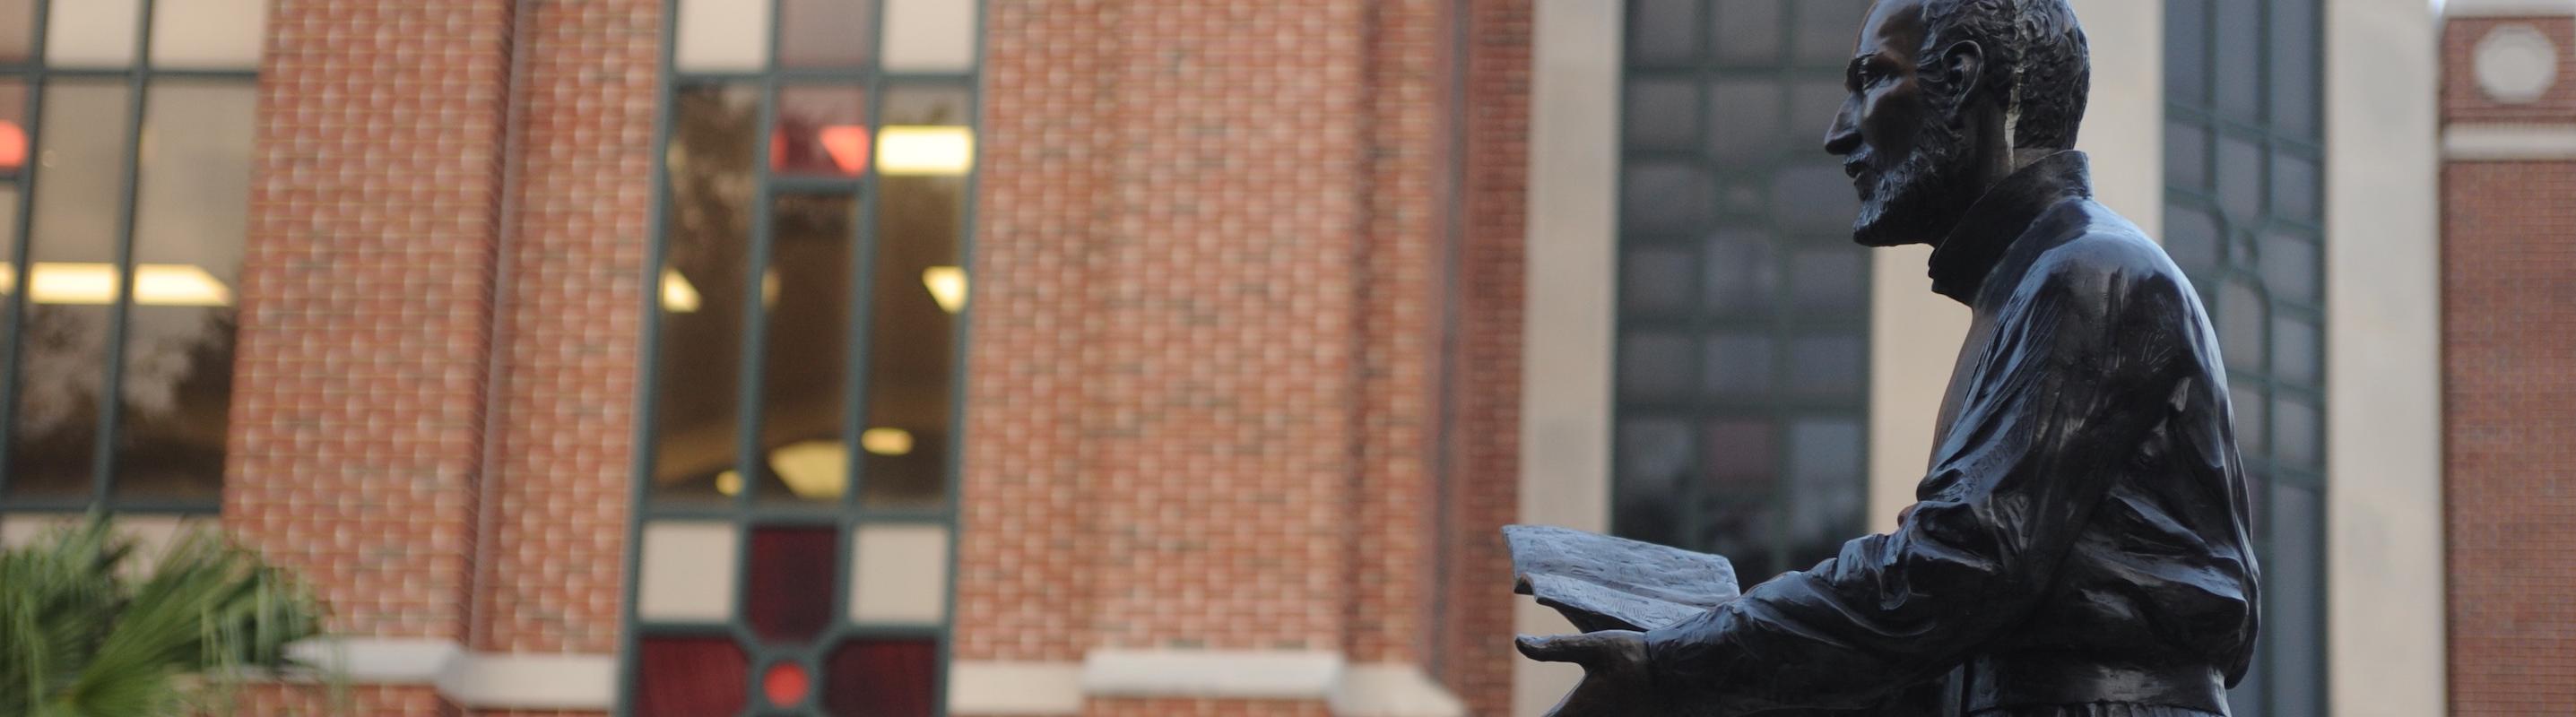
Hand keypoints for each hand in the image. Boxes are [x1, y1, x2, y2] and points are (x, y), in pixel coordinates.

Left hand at [1517, 631, 1660, 715]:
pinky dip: (1590, 715)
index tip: (1508, 713)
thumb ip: (1554, 647)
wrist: (1679, 672)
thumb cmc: (1635, 656)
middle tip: (1549, 710)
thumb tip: (1518, 642)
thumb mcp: (1592, 646)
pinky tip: (1590, 707)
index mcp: (1577, 710)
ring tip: (1565, 708)